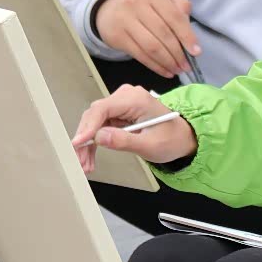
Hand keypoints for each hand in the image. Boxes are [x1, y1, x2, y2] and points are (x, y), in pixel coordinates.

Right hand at [72, 85, 196, 174]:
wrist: (183, 137)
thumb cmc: (172, 140)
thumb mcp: (149, 145)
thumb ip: (124, 141)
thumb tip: (98, 137)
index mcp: (135, 99)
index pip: (103, 109)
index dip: (88, 127)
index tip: (78, 144)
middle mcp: (125, 96)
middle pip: (95, 115)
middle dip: (85, 139)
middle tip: (80, 161)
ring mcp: (121, 104)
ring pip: (94, 122)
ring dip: (88, 144)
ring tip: (86, 165)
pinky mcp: (119, 113)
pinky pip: (101, 126)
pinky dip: (95, 142)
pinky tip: (91, 158)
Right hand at [94, 0, 200, 81]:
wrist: (109, 7)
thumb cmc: (143, 3)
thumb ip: (179, 5)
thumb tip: (189, 28)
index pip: (174, 17)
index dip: (187, 36)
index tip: (196, 52)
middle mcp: (136, 3)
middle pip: (163, 34)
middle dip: (178, 53)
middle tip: (186, 66)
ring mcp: (124, 20)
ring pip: (151, 47)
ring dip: (167, 62)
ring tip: (177, 70)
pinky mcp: (116, 37)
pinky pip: (140, 55)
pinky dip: (155, 66)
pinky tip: (164, 71)